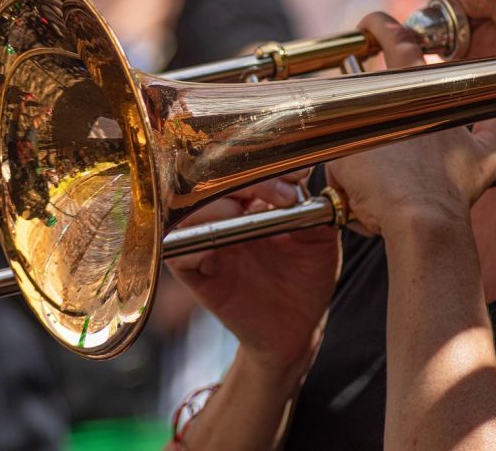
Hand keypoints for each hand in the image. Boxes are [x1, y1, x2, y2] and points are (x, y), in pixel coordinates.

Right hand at [166, 170, 340, 376]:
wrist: (296, 329)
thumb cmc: (305, 280)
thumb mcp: (318, 240)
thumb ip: (311, 209)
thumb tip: (302, 180)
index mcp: (249, 202)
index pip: (240, 169)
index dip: (263, 167)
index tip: (295, 179)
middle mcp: (222, 217)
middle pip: (210, 182)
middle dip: (241, 181)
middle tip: (279, 195)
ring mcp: (206, 243)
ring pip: (187, 211)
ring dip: (215, 208)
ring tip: (243, 215)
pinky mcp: (194, 273)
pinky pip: (177, 252)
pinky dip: (193, 244)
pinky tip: (217, 247)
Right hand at [325, 13, 495, 234]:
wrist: (417, 221)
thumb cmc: (377, 193)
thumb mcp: (341, 163)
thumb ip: (340, 145)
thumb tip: (336, 148)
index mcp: (398, 95)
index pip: (394, 42)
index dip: (380, 26)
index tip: (369, 24)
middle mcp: (432, 103)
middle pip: (422, 63)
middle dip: (402, 47)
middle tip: (386, 44)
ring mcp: (458, 127)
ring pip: (454, 91)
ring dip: (435, 88)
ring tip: (419, 94)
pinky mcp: (481, 155)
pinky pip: (494, 129)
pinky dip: (494, 121)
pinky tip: (495, 114)